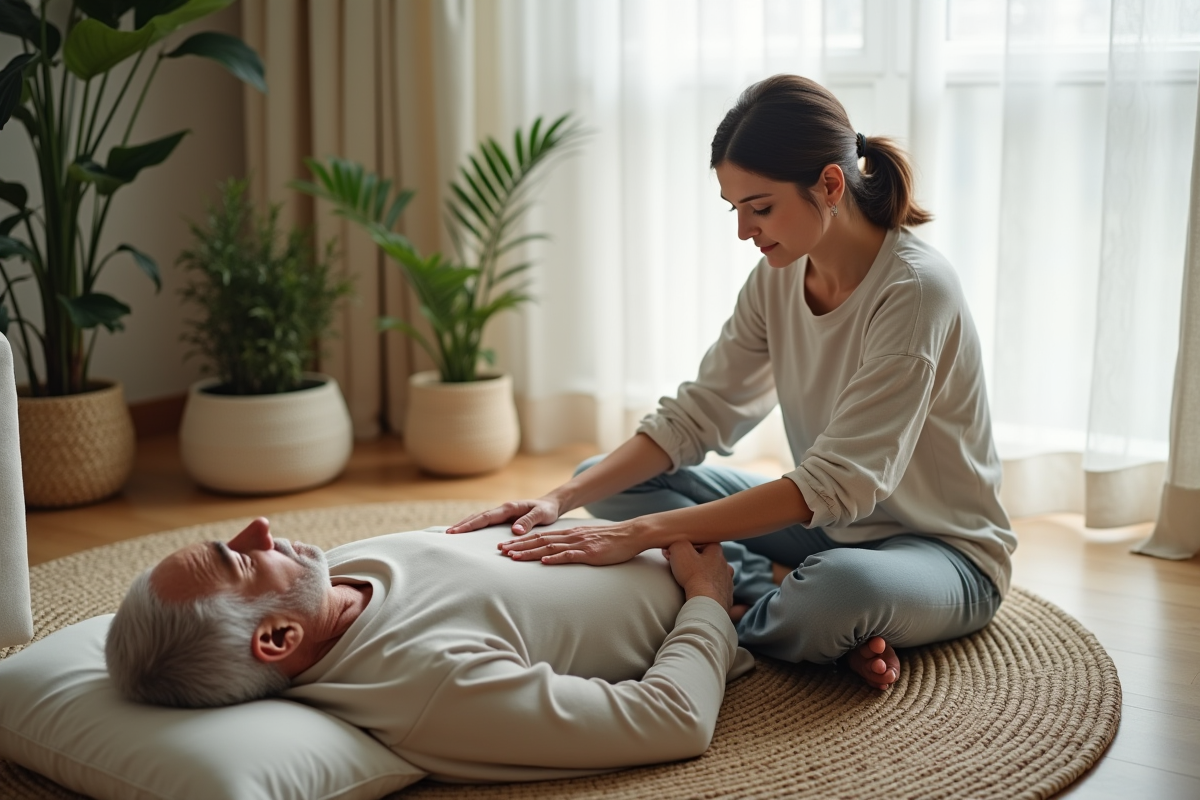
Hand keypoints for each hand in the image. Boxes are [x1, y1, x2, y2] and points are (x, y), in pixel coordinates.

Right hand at [446, 498, 561, 535]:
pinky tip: (466, 533)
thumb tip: (515, 530)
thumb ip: (529, 521)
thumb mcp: (542, 515)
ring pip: (479, 518)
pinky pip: (485, 522)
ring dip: (466, 525)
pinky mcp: (503, 519)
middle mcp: (502, 509)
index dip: (471, 524)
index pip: (486, 517)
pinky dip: (474, 526)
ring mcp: (501, 514)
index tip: (457, 531)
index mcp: (509, 508)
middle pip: (478, 517)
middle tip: (447, 535)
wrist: (550, 505)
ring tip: (451, 534)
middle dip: (462, 525)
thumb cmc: (547, 511)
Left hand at [498, 519, 647, 564]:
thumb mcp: (587, 540)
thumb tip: (555, 554)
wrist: (631, 534)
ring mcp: (580, 544)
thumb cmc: (610, 541)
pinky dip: (556, 557)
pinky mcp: (590, 553)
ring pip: (550, 547)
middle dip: (519, 545)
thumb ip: (572, 546)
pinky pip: (570, 555)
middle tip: (501, 550)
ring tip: (514, 556)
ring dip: (531, 552)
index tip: (505, 546)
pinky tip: (545, 561)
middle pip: (540, 540)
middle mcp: (571, 536)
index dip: (521, 541)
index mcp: (569, 534)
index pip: (540, 537)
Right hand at [663, 541, 733, 611]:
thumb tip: (673, 547)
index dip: (690, 546)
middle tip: (683, 568)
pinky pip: (717, 592)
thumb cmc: (694, 576)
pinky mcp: (726, 598)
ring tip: (692, 583)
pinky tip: (701, 595)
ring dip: (705, 578)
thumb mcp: (680, 550)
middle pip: (710, 560)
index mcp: (717, 552)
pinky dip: (710, 592)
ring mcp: (727, 583)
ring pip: (715, 576)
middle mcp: (725, 566)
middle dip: (697, 562)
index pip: (705, 543)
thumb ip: (677, 543)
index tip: (680, 553)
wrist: (707, 602)